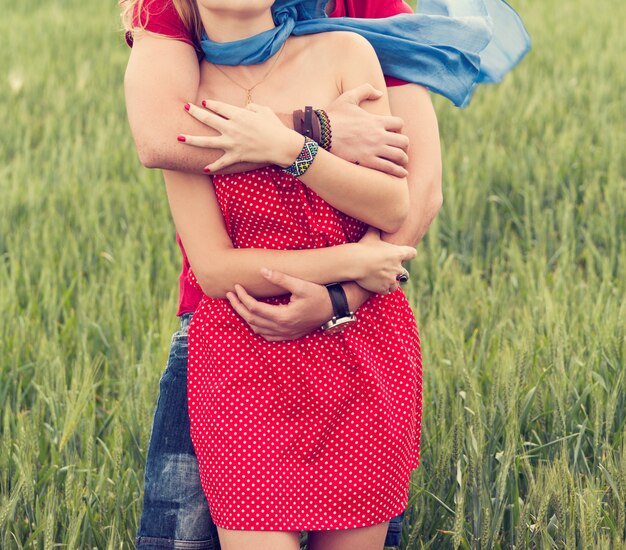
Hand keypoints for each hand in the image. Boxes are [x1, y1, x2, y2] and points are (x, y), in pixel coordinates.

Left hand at [180, 100, 302, 171]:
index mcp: (238, 114)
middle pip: (207, 119)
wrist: (281, 145)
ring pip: (206, 141)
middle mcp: (231, 127)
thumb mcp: (264, 110)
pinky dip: (213, 166)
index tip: (204, 103)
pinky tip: (204, 169)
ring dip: (191, 139)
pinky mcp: (235, 156)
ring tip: (179, 138)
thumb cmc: (274, 127)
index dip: (210, 104)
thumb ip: (251, 107)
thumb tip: (244, 108)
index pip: (218, 106)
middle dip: (194, 112)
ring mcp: (232, 143)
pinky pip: (221, 162)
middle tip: (185, 108)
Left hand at [225, 269, 333, 341]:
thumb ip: (280, 278)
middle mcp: (282, 328)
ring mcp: (285, 334)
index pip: (254, 308)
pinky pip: (267, 336)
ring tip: (237, 304)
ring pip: (257, 329)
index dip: (242, 297)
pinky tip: (253, 318)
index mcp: (283, 316)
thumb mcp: (301, 285)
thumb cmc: (319, 295)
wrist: (334, 309)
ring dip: (245, 317)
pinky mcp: (289, 335)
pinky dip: (256, 327)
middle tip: (229, 295)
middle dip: (238, 307)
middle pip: (251, 320)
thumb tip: (262, 270)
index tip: (236, 287)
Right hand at [327, 84, 409, 177]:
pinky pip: (389, 168)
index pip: (399, 124)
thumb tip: (379, 93)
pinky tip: (402, 174)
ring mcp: (374, 150)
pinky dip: (398, 172)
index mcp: (376, 120)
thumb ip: (365, 90)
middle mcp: (378, 135)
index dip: (399, 128)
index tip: (394, 133)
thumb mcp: (348, 97)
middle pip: (403, 141)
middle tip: (400, 149)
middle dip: (404, 145)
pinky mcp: (367, 162)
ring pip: (399, 156)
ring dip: (403, 160)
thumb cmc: (332, 116)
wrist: (320, 133)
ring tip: (402, 163)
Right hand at [354, 227, 415, 293]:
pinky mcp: (383, 288)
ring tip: (384, 280)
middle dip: (398, 272)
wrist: (355, 263)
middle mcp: (397, 268)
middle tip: (389, 270)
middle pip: (405, 273)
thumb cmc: (364, 248)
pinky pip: (386, 291)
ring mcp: (391, 279)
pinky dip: (383, 289)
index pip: (412, 253)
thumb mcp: (371, 236)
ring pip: (396, 284)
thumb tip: (374, 224)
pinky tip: (377, 285)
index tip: (405, 255)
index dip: (409, 254)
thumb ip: (375, 231)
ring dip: (392, 282)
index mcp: (398, 254)